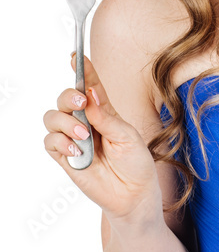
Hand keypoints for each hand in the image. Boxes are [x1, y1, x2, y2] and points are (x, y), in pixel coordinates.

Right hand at [43, 52, 162, 222]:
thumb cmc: (136, 163)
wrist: (134, 195)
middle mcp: (86, 121)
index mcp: (104, 111)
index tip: (75, 56)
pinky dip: (61, 142)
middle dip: (68, 96)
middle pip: (64, 98)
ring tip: (85, 136)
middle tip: (80, 102)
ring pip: (52, 117)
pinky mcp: (65, 158)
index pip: (89, 86)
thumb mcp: (128, 137)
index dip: (82, 70)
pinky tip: (78, 151)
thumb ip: (107, 117)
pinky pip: (50, 142)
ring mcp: (73, 139)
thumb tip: (90, 94)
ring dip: (66, 122)